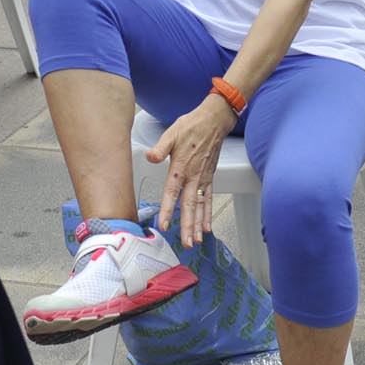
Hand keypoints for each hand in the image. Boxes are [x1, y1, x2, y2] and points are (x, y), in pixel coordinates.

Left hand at [147, 94, 235, 246]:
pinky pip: (209, 199)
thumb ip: (161, 147)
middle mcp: (193, 176)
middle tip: (186, 243)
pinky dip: (208, 214)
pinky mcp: (210, 178)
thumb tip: (150, 157)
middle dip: (188, 226)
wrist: (214, 121)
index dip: (168, 209)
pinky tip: (206, 227)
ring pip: (200, 206)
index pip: (172, 193)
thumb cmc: (192, 126)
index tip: (165, 225)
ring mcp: (203, 179)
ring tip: (196, 241)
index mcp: (181, 168)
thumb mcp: (172, 133)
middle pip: (190, 206)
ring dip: (198, 224)